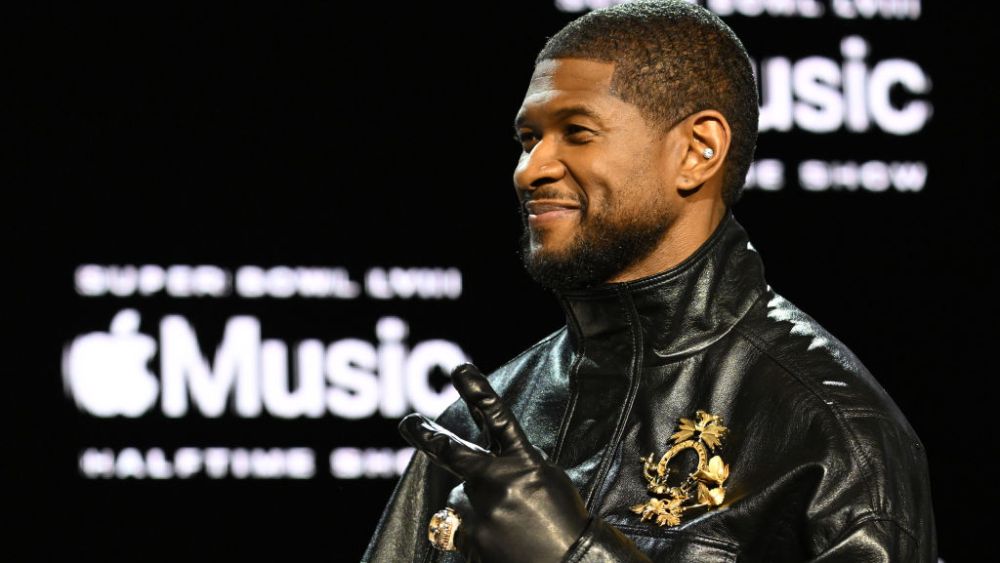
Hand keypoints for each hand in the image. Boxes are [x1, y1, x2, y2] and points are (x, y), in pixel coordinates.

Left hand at [399, 363, 589, 562]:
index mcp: (524, 462)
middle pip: (451, 452)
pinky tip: (502, 544)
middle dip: (426, 435)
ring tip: (508, 528)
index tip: (460, 370)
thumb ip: (514, 466)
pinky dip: (478, 536)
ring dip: (477, 510)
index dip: (478, 392)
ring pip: (460, 502)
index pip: (498, 419)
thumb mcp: (546, 480)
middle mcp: (498, 482)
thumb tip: (485, 465)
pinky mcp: (471, 540)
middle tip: (408, 422)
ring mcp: (481, 512)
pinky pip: (462, 532)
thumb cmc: (565, 523)